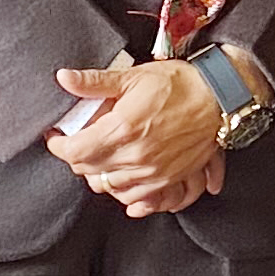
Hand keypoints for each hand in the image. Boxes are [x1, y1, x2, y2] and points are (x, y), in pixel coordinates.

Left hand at [46, 61, 223, 215]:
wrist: (219, 99)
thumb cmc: (178, 85)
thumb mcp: (132, 76)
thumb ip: (94, 82)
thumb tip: (64, 78)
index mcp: (121, 130)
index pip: (75, 151)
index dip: (58, 145)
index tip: (55, 136)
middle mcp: (135, 157)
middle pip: (89, 172)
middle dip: (76, 158)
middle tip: (76, 141)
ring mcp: (153, 173)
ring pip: (110, 188)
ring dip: (99, 174)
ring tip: (99, 156)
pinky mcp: (169, 181)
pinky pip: (138, 199)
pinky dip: (125, 192)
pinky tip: (122, 178)